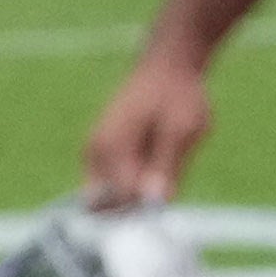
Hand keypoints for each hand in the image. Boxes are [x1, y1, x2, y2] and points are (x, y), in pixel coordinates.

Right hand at [87, 41, 208, 200]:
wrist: (168, 67)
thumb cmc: (177, 95)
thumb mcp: (181, 130)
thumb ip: (165, 166)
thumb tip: (154, 201)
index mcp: (108, 149)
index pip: (121, 200)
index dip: (147, 209)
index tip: (170, 200)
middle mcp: (94, 155)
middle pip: (113, 203)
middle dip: (140, 203)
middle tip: (171, 179)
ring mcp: (96, 155)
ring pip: (116, 195)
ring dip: (141, 191)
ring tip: (166, 160)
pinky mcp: (105, 154)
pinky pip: (117, 183)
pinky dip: (138, 182)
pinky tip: (159, 159)